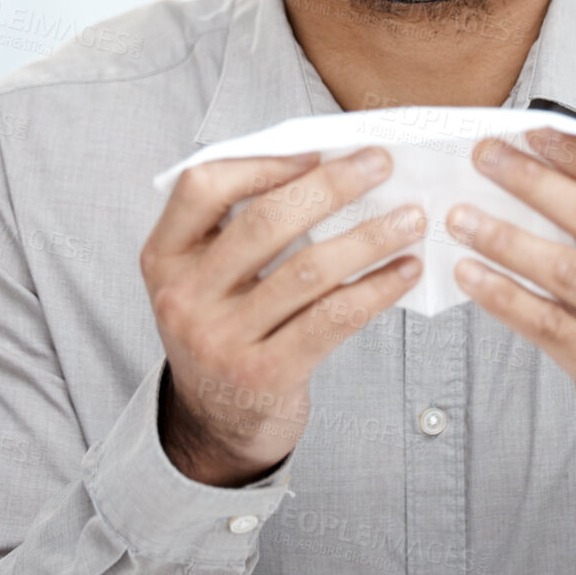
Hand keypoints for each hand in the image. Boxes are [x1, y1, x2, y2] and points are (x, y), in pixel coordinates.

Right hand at [140, 147, 423, 486]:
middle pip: (265, 223)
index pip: (200, 187)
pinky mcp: (264, 375)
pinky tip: (404, 271)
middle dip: (332, 186)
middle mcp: (184, 297)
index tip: (316, 151)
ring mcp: (221, 340)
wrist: (215, 423)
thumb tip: (326, 166)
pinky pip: (332, 319)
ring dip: (369, 238)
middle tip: (381, 165)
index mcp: (165, 257)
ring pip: (308, 271)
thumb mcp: (206, 277)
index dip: (260, 163)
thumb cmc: (226, 328)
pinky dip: (376, 289)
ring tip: (410, 219)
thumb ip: (240, 226)